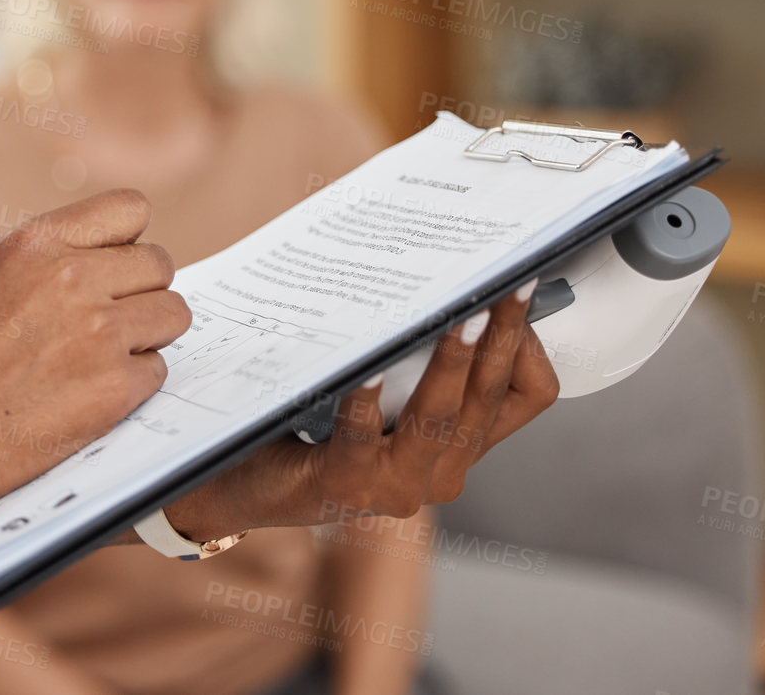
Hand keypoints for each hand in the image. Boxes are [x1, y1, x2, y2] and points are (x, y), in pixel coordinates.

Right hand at [0, 190, 189, 517]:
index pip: (130, 209)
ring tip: (103, 358)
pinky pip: (158, 370)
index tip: (118, 264)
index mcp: (36, 243)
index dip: (128, 241)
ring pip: (173, 314)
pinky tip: (89, 394)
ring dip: (147, 336)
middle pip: (160, 264)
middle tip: (112, 320)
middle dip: (141, 291)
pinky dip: (133, 385)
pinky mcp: (115, 386)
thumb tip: (110, 262)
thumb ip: (50, 264)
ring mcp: (100, 332)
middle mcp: (73, 277)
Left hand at [164, 281, 557, 537]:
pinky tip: (367, 365)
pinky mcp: (342, 488)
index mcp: (458, 446)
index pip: (525, 396)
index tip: (517, 290)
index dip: (527, 346)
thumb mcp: (379, 389)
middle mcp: (440, 473)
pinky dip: (366, 398)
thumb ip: (415, 355)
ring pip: (439, 418)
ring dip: (451, 361)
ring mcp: (394, 487)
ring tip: (458, 315)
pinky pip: (361, 436)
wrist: (237, 479)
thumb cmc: (310, 421)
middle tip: (505, 282)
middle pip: (487, 399)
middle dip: (499, 336)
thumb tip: (446, 275)